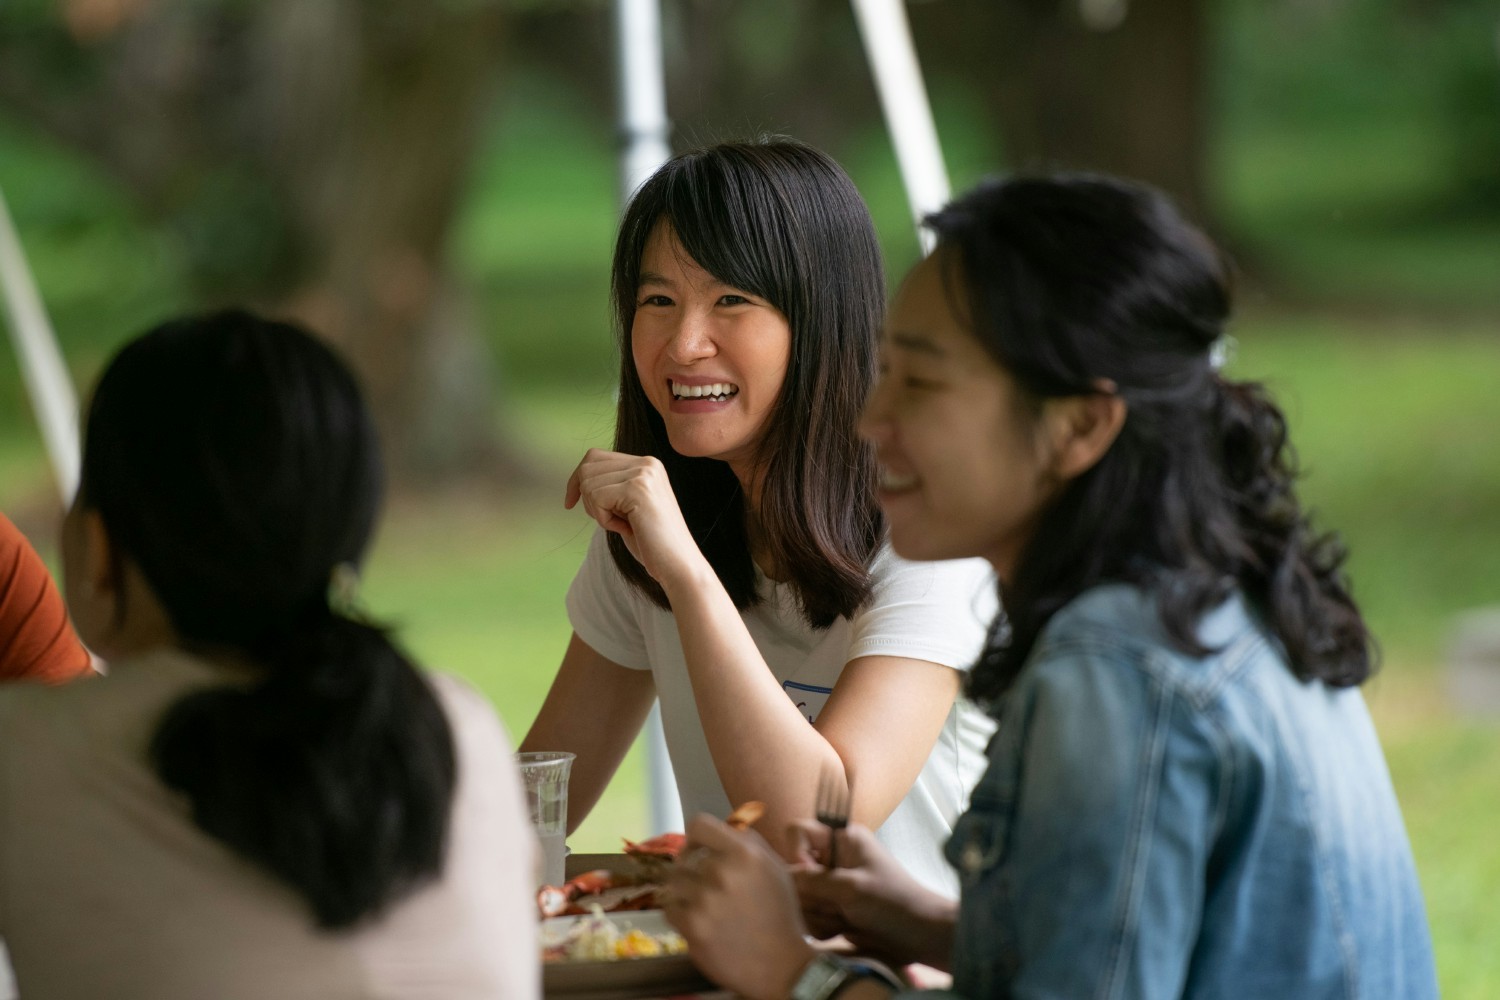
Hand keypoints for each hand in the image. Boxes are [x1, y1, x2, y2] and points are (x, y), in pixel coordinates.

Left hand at [564, 449, 705, 588]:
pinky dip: (603, 519)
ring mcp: (643, 474)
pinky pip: (596, 497)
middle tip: (609, 520)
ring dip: (597, 511)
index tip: (570, 503)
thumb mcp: (628, 507)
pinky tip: (624, 528)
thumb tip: (580, 478)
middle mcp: (647, 463)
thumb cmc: (651, 542)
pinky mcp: (637, 489)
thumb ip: (612, 488)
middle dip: (586, 497)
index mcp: (647, 464)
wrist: (678, 564)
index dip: (577, 480)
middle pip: (588, 466)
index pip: (595, 456)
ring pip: (589, 483)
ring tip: (622, 524)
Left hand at [662, 814, 816, 999]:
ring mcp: (705, 900)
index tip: (697, 850)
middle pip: (683, 859)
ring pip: (673, 883)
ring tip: (701, 907)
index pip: (699, 824)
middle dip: (691, 872)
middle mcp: (722, 871)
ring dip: (683, 893)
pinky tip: (698, 923)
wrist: (781, 965)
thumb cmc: (778, 914)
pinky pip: (669, 909)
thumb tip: (726, 823)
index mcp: (745, 853)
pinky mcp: (692, 926)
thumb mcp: (774, 868)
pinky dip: (679, 915)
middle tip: (704, 889)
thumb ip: (748, 841)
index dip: (694, 838)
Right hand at [790, 820, 956, 970]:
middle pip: (794, 871)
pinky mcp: (832, 909)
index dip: (796, 853)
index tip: (811, 876)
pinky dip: (823, 927)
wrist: (919, 936)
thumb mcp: (852, 888)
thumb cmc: (894, 902)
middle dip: (811, 894)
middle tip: (837, 905)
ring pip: (799, 898)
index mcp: (841, 838)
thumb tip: (784, 878)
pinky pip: (809, 917)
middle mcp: (833, 858)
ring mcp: (831, 885)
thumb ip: (813, 881)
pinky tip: (844, 929)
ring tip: (845, 918)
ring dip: (818, 914)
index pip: (796, 831)